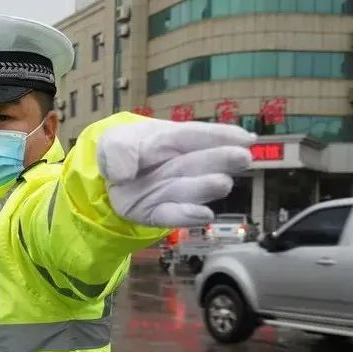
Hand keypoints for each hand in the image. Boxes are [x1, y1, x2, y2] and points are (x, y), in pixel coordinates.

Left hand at [98, 120, 255, 226]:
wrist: (107, 178)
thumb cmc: (121, 151)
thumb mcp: (113, 142)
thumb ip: (119, 151)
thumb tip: (123, 173)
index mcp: (170, 140)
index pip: (196, 135)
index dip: (222, 135)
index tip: (245, 138)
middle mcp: (179, 166)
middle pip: (202, 162)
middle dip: (222, 160)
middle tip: (242, 158)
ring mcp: (171, 190)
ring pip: (193, 189)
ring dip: (206, 187)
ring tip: (221, 183)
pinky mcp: (158, 212)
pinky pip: (173, 215)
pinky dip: (186, 216)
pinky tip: (202, 215)